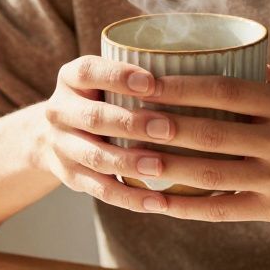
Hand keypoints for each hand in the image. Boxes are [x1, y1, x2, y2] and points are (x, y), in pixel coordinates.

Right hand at [33, 55, 187, 214]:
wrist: (55, 134)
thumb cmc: (103, 99)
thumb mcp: (107, 78)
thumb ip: (143, 75)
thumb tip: (215, 67)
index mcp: (71, 78)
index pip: (89, 71)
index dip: (118, 77)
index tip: (152, 82)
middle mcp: (59, 110)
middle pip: (93, 117)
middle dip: (131, 124)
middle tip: (167, 129)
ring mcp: (62, 146)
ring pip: (96, 157)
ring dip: (130, 163)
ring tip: (161, 168)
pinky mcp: (71, 177)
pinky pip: (101, 190)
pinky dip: (131, 197)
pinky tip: (159, 202)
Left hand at [37, 59, 269, 229]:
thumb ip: (262, 77)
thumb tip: (209, 53)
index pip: (223, 90)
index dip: (179, 86)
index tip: (140, 79)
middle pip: (210, 133)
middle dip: (162, 128)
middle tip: (121, 121)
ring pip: (212, 174)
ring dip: (167, 170)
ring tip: (128, 163)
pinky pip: (224, 209)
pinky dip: (188, 209)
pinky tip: (157, 206)